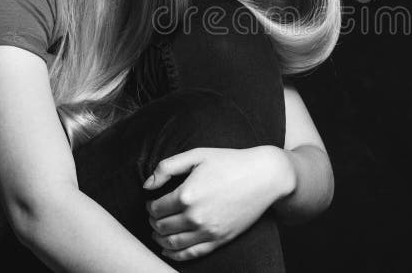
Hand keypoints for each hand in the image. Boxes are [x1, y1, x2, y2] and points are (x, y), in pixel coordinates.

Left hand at [143, 146, 294, 260]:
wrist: (264, 176)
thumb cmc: (231, 162)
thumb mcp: (197, 155)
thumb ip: (167, 167)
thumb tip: (147, 186)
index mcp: (186, 194)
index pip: (155, 209)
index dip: (149, 206)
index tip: (151, 203)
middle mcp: (195, 216)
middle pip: (161, 227)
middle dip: (153, 222)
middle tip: (154, 216)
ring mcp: (208, 231)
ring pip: (173, 243)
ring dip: (160, 239)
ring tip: (158, 232)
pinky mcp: (220, 239)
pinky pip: (191, 254)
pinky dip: (175, 255)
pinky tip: (169, 249)